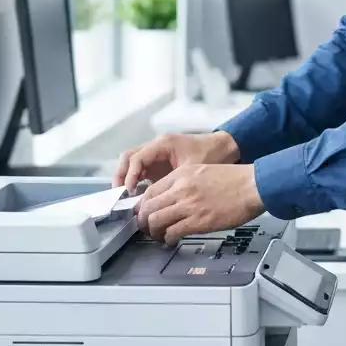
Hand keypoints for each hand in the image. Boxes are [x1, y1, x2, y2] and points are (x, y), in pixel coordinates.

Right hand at [114, 131, 239, 192]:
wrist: (225, 148)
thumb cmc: (211, 154)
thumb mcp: (191, 169)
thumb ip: (173, 183)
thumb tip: (159, 201)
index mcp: (163, 144)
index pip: (136, 157)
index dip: (129, 175)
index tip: (129, 190)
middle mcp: (157, 147)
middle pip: (128, 157)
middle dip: (121, 175)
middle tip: (119, 194)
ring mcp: (158, 155)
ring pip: (133, 163)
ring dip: (127, 178)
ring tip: (126, 197)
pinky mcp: (161, 164)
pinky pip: (142, 170)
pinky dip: (136, 181)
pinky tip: (139, 196)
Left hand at [137, 163, 264, 245]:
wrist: (251, 186)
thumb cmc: (234, 179)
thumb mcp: (203, 171)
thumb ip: (185, 182)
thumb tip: (172, 198)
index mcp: (182, 174)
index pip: (150, 191)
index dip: (143, 206)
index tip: (144, 213)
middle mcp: (181, 188)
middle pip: (148, 208)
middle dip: (143, 222)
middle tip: (147, 229)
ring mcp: (188, 205)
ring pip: (155, 221)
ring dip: (153, 233)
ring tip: (159, 237)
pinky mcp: (198, 221)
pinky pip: (172, 232)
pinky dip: (168, 239)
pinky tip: (171, 241)